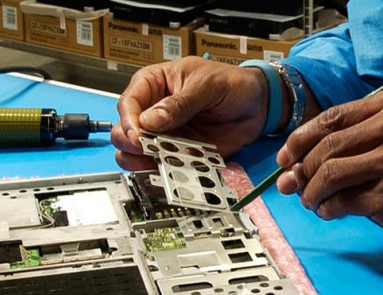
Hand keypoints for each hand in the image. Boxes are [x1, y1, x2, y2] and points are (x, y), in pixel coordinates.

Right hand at [112, 57, 268, 169]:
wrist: (258, 104)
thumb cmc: (231, 83)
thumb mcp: (207, 85)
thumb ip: (180, 102)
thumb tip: (150, 120)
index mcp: (154, 84)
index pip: (128, 104)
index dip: (129, 122)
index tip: (139, 135)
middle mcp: (153, 112)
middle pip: (124, 132)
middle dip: (133, 144)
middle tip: (150, 149)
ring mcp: (164, 135)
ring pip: (136, 155)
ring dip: (145, 162)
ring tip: (162, 161)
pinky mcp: (179, 154)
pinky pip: (164, 168)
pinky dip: (167, 172)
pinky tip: (177, 169)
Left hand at [275, 87, 382, 248]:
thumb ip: (364, 134)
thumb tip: (305, 156)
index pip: (331, 117)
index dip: (301, 138)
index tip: (287, 155)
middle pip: (326, 146)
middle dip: (301, 168)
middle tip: (292, 184)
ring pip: (329, 174)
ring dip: (312, 191)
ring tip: (312, 201)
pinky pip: (344, 202)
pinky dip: (329, 209)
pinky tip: (330, 211)